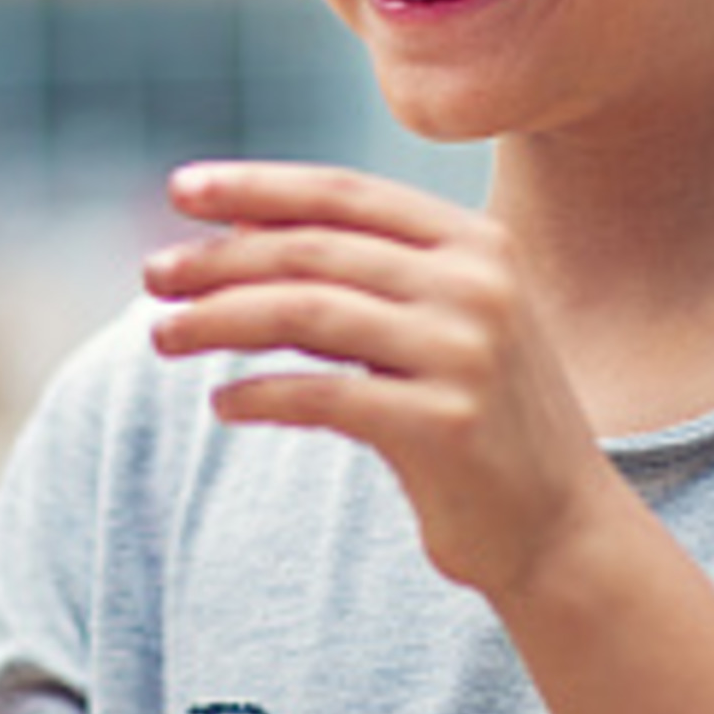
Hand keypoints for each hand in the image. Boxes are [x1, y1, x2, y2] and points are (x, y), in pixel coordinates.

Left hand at [142, 161, 626, 601]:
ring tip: (162, 335)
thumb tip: (236, 232)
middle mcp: (478, 284)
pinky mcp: (445, 424)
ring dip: (219, 320)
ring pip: (305, 313)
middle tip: (152, 274)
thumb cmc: (480, 418)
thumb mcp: (439, 324)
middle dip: (219, 258)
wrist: (561, 528)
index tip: (181, 189)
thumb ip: (366, 275)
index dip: (257, 186)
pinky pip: (322, 395)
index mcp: (476, 241)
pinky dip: (259, 395)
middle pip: (314, 249)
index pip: (344, 193)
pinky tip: (223, 406)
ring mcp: (467, 351)